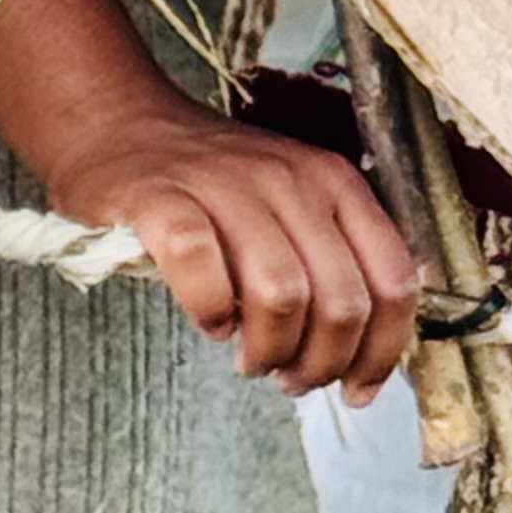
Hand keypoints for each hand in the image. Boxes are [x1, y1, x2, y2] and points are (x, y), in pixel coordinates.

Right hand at [44, 96, 421, 402]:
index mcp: (334, 183)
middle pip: (343, 302)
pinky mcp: (163, 199)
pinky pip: (203, 270)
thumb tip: (363, 353)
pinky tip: (210, 320)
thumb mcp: (292, 203)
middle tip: (289, 377)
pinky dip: (211, 311)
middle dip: (321, 363)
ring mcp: (226, 186)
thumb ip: (333, 260)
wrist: (117, 123)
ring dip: (269, 349)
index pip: (393, 281)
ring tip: (250, 359)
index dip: (382, 352)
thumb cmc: (209, 182)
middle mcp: (290, 179)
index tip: (356, 389)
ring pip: (282, 295)